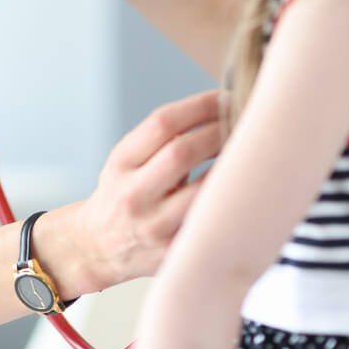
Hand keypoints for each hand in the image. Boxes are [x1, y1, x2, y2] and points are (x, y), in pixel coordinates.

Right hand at [48, 90, 223, 296]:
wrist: (97, 247)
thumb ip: (162, 139)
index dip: (200, 106)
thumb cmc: (122, 194)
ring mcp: (153, 226)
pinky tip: (242, 189)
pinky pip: (210, 221)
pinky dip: (229, 201)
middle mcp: (134, 194)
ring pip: (202, 190)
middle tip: (243, 123)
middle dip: (219, 132)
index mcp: (121, 162)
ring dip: (231, 167)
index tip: (225, 97)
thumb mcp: (126, 161)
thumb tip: (219, 111)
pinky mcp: (173, 252)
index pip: (162, 123)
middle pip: (183, 152)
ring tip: (250, 153)